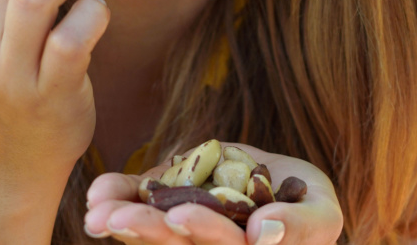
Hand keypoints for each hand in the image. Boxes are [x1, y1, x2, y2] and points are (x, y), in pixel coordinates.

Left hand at [83, 143, 343, 243]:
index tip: (180, 216)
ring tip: (96, 213)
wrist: (273, 177)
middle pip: (176, 243)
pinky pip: (135, 198)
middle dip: (147, 229)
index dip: (204, 232)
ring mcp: (180, 226)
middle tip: (118, 219)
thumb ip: (304, 225)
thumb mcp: (319, 210)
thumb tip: (264, 232)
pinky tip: (97, 192)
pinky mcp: (161, 199)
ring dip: (121, 220)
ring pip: (148, 229)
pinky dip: (115, 193)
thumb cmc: (305, 202)